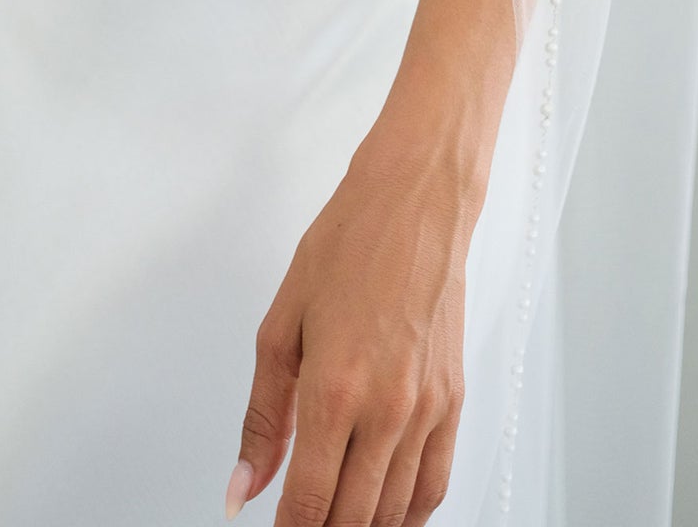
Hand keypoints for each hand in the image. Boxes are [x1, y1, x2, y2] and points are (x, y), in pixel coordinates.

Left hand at [226, 123, 476, 525]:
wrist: (416, 201)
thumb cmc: (349, 244)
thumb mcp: (282, 323)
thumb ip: (264, 417)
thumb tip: (243, 487)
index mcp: (335, 389)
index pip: (308, 503)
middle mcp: (387, 409)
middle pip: (352, 518)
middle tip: (300, 524)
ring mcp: (427, 410)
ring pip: (394, 512)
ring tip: (334, 519)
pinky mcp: (455, 401)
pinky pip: (435, 486)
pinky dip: (409, 514)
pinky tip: (385, 513)